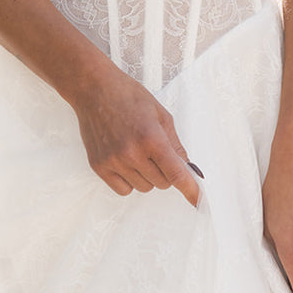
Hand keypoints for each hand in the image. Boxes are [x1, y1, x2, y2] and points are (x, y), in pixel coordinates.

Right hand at [73, 65, 200, 207]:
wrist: (94, 90)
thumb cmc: (129, 97)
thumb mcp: (161, 115)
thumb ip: (175, 144)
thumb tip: (187, 167)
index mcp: (152, 138)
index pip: (176, 174)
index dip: (190, 190)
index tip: (198, 202)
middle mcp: (132, 153)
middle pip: (162, 183)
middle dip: (166, 171)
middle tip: (157, 152)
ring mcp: (114, 162)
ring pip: (144, 187)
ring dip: (148, 176)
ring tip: (138, 151)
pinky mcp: (99, 167)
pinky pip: (123, 190)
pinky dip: (130, 181)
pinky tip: (126, 161)